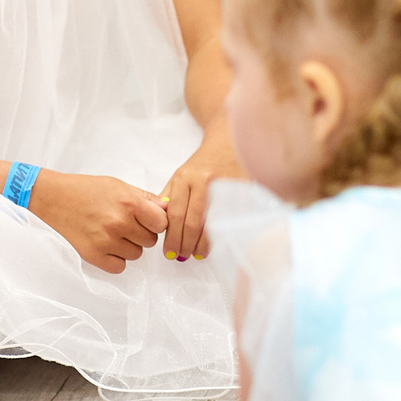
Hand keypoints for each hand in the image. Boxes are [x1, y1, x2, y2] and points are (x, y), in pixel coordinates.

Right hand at [29, 171, 167, 272]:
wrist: (51, 200)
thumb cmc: (84, 190)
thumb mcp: (117, 185)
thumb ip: (144, 198)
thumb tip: (166, 209)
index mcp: (128, 203)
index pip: (161, 223)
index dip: (155, 221)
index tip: (147, 219)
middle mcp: (119, 223)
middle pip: (150, 241)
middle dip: (141, 233)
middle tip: (125, 224)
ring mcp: (106, 242)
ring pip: (136, 255)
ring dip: (128, 246)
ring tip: (112, 233)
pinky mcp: (93, 256)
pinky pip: (120, 267)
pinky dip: (116, 260)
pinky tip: (106, 246)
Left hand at [161, 133, 240, 260]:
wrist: (228, 143)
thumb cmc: (202, 165)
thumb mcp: (179, 176)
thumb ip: (169, 199)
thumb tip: (159, 226)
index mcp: (184, 178)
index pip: (175, 214)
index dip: (171, 237)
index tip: (168, 252)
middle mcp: (203, 181)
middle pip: (192, 222)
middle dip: (186, 244)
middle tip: (182, 257)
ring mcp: (224, 185)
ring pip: (212, 223)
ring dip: (203, 244)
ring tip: (197, 255)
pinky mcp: (241, 189)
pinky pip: (229, 218)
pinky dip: (221, 234)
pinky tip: (215, 244)